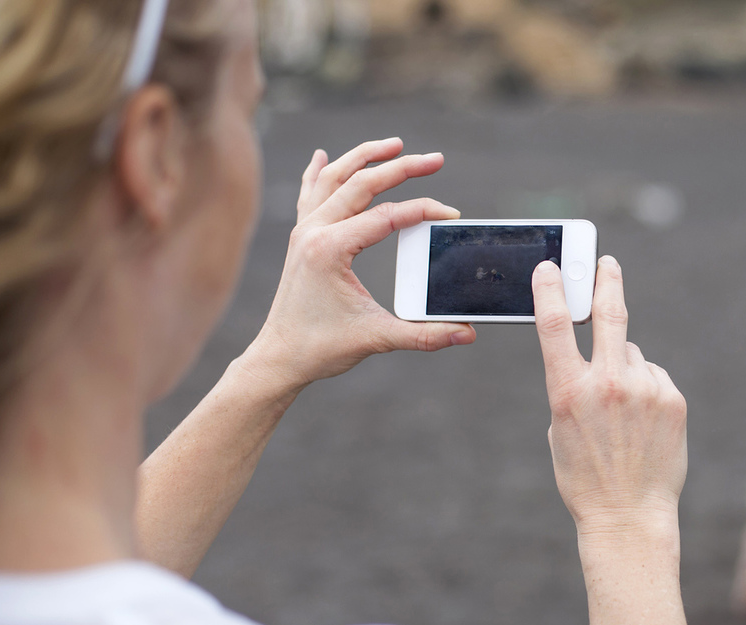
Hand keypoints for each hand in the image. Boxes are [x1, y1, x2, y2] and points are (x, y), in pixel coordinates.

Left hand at [242, 138, 475, 393]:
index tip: (450, 216)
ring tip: (396, 144)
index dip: (423, 211)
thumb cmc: (322, 347)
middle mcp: (313, 231)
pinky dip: (319, 172)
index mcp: (330, 249)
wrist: (278, 358)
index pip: (386, 217)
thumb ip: (425, 335)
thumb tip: (467, 334)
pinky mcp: (300, 239)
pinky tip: (323, 156)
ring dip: (364, 156)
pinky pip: (309, 193)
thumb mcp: (377, 338)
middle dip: (402, 167)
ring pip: (334, 178)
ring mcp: (303, 231)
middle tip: (436, 159)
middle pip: (362, 183)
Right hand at [532, 256, 687, 548]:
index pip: (553, 324)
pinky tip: (642, 423)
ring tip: (622, 414)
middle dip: (606, 281)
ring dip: (625, 369)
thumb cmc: (585, 477)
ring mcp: (645, 389)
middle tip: (607, 264)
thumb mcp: (560, 428)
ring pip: (632, 355)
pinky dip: (647, 389)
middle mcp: (608, 383)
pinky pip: (654, 376)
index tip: (551, 266)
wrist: (628, 516)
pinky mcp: (672, 400)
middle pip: (608, 313)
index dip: (550, 288)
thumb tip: (596, 352)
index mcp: (568, 391)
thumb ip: (574, 385)